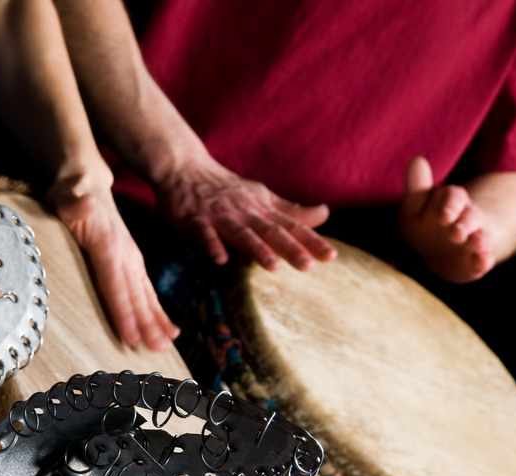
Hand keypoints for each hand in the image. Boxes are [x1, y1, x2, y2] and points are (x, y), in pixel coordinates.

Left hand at [47, 171, 179, 351]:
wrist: (85, 181)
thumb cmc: (70, 192)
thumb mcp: (66, 194)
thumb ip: (74, 202)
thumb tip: (87, 202)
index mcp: (108, 246)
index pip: (115, 285)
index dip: (123, 313)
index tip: (131, 338)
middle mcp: (125, 255)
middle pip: (136, 296)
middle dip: (146, 325)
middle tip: (157, 351)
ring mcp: (131, 260)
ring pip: (146, 296)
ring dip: (156, 322)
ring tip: (166, 346)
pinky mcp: (131, 264)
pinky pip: (146, 292)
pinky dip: (157, 312)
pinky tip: (167, 331)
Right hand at [154, 158, 335, 269]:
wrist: (184, 169)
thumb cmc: (225, 189)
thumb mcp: (261, 197)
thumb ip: (291, 211)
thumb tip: (325, 214)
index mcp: (262, 209)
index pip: (291, 226)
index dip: (311, 240)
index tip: (331, 256)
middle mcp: (245, 212)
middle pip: (271, 232)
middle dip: (290, 248)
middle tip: (308, 266)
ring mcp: (220, 216)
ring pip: (241, 234)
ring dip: (257, 249)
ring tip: (273, 267)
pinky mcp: (195, 221)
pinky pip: (204, 234)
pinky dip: (212, 246)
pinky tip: (220, 260)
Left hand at [399, 157, 493, 282]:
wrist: (439, 252)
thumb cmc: (425, 223)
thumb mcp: (414, 206)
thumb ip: (416, 185)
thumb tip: (416, 159)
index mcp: (451, 202)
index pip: (453, 197)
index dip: (449, 205)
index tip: (443, 216)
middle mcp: (468, 218)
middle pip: (471, 216)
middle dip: (464, 223)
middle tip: (455, 232)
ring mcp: (475, 238)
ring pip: (481, 236)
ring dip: (479, 240)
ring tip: (475, 244)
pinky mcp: (477, 260)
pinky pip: (484, 259)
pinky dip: (484, 260)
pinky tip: (484, 261)